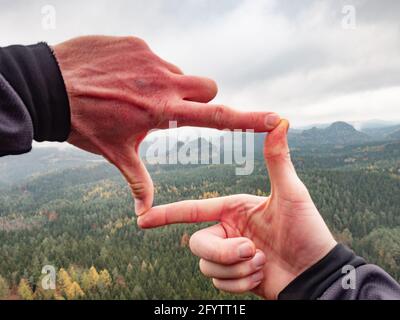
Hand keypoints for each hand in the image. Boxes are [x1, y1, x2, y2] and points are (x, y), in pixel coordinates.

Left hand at [53, 35, 279, 214]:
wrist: (51, 86)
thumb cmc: (84, 123)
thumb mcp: (115, 154)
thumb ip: (138, 181)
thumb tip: (144, 213)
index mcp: (163, 111)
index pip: (216, 117)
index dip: (249, 120)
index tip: (275, 119)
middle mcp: (164, 82)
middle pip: (208, 87)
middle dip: (200, 100)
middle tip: (173, 109)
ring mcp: (151, 58)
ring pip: (180, 74)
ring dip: (169, 86)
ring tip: (138, 95)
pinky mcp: (137, 43)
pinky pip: (156, 58)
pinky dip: (148, 70)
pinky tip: (122, 79)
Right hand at [138, 119, 336, 298]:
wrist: (315, 273)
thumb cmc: (307, 231)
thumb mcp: (291, 193)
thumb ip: (278, 160)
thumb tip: (281, 121)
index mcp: (233, 209)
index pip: (194, 209)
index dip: (167, 214)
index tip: (142, 219)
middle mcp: (227, 231)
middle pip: (197, 244)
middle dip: (223, 253)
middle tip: (252, 252)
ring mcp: (230, 256)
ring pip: (207, 267)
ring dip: (237, 269)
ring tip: (261, 262)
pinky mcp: (233, 277)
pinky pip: (219, 283)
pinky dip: (241, 283)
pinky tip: (261, 275)